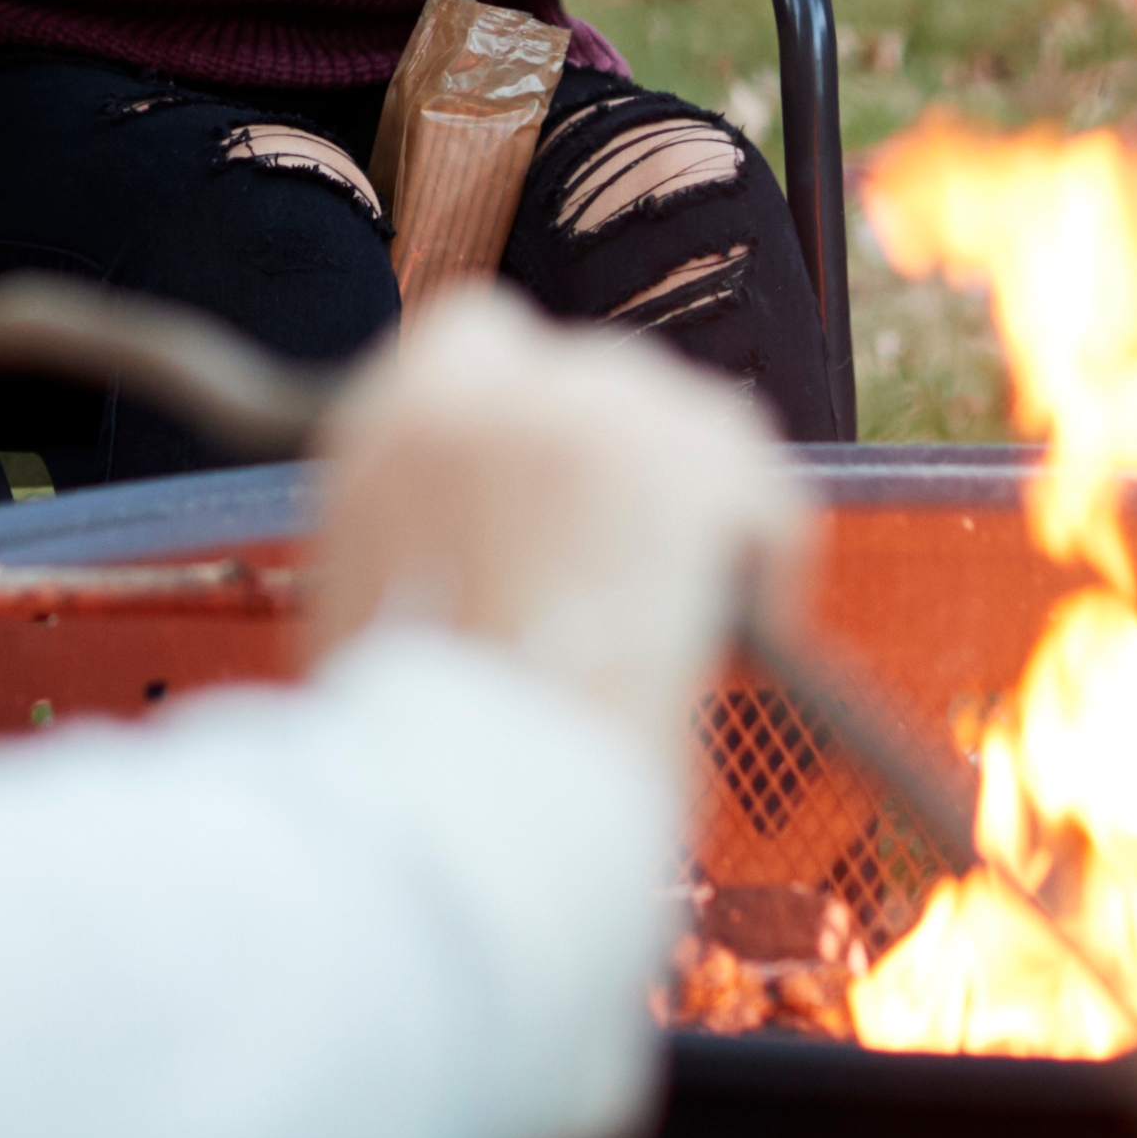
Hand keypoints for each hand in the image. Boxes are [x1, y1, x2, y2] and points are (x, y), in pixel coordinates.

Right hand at [306, 284, 815, 770]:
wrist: (458, 799)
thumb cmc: (410, 750)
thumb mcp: (372, 604)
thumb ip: (433, 532)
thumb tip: (501, 550)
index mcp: (384, 418)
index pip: (480, 338)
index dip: (537, 416)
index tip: (567, 492)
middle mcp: (482, 387)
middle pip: (601, 377)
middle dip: (628, 466)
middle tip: (638, 571)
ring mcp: (586, 410)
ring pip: (687, 419)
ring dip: (697, 501)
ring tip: (692, 608)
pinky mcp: (677, 458)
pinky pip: (757, 483)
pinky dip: (764, 546)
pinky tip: (750, 628)